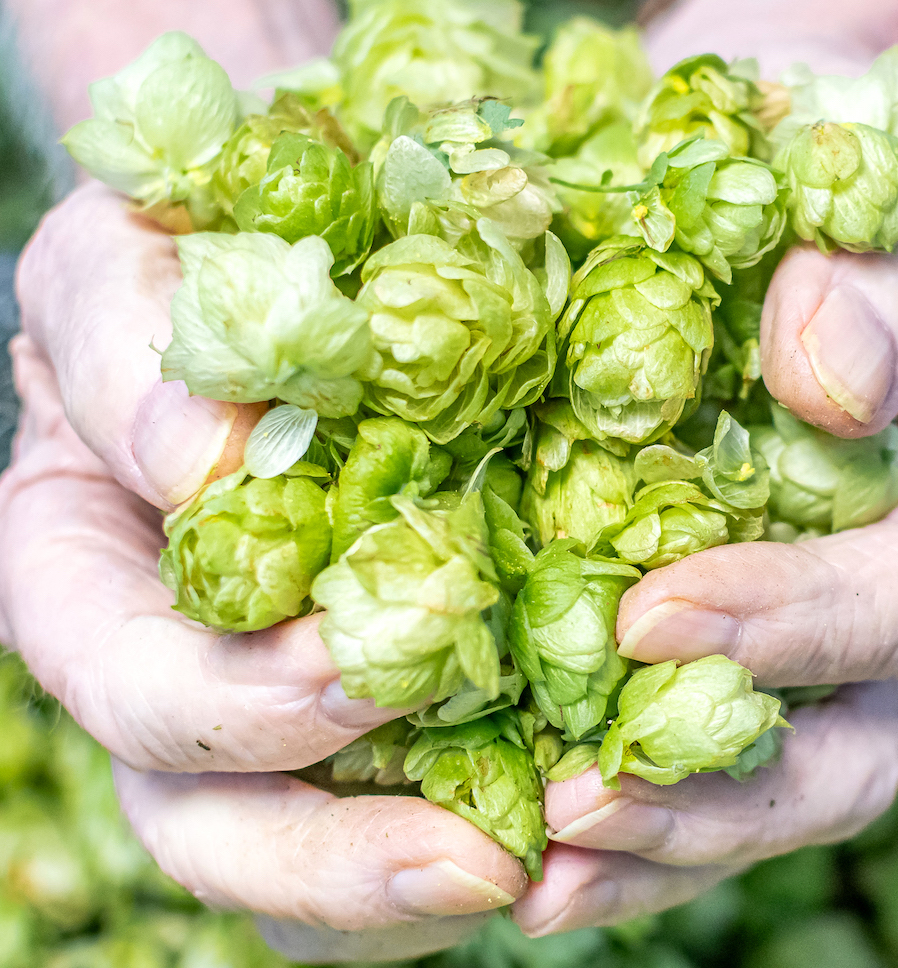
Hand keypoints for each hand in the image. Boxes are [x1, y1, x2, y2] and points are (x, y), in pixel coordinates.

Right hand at [0, 183, 525, 960]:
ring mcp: (270, 692)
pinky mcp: (376, 688)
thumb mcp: (123, 264)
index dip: (233, 709)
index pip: (129, 686)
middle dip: (335, 858)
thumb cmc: (173, 254)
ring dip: (417, 886)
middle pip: (212, 821)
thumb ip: (131, 350)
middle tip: (482, 862)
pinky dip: (483, 818)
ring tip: (547, 867)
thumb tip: (203, 466)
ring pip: (310, 852)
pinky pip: (408, 798)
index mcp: (85, 574)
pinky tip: (568, 815)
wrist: (267, 259)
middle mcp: (169, 662)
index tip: (365, 675)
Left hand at [509, 0, 897, 935]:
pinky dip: (580, 792)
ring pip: (742, 779)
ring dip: (639, 839)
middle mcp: (874, 589)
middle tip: (574, 810)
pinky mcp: (677, 629)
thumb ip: (893, 265)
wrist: (753, 166)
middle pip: (837, 746)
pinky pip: (649, 740)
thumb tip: (836, 384)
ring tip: (517, 864)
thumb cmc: (834, 158)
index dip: (800, 628)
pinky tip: (484, 812)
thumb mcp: (890, 174)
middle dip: (713, 795)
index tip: (658, 620)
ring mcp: (778, 627)